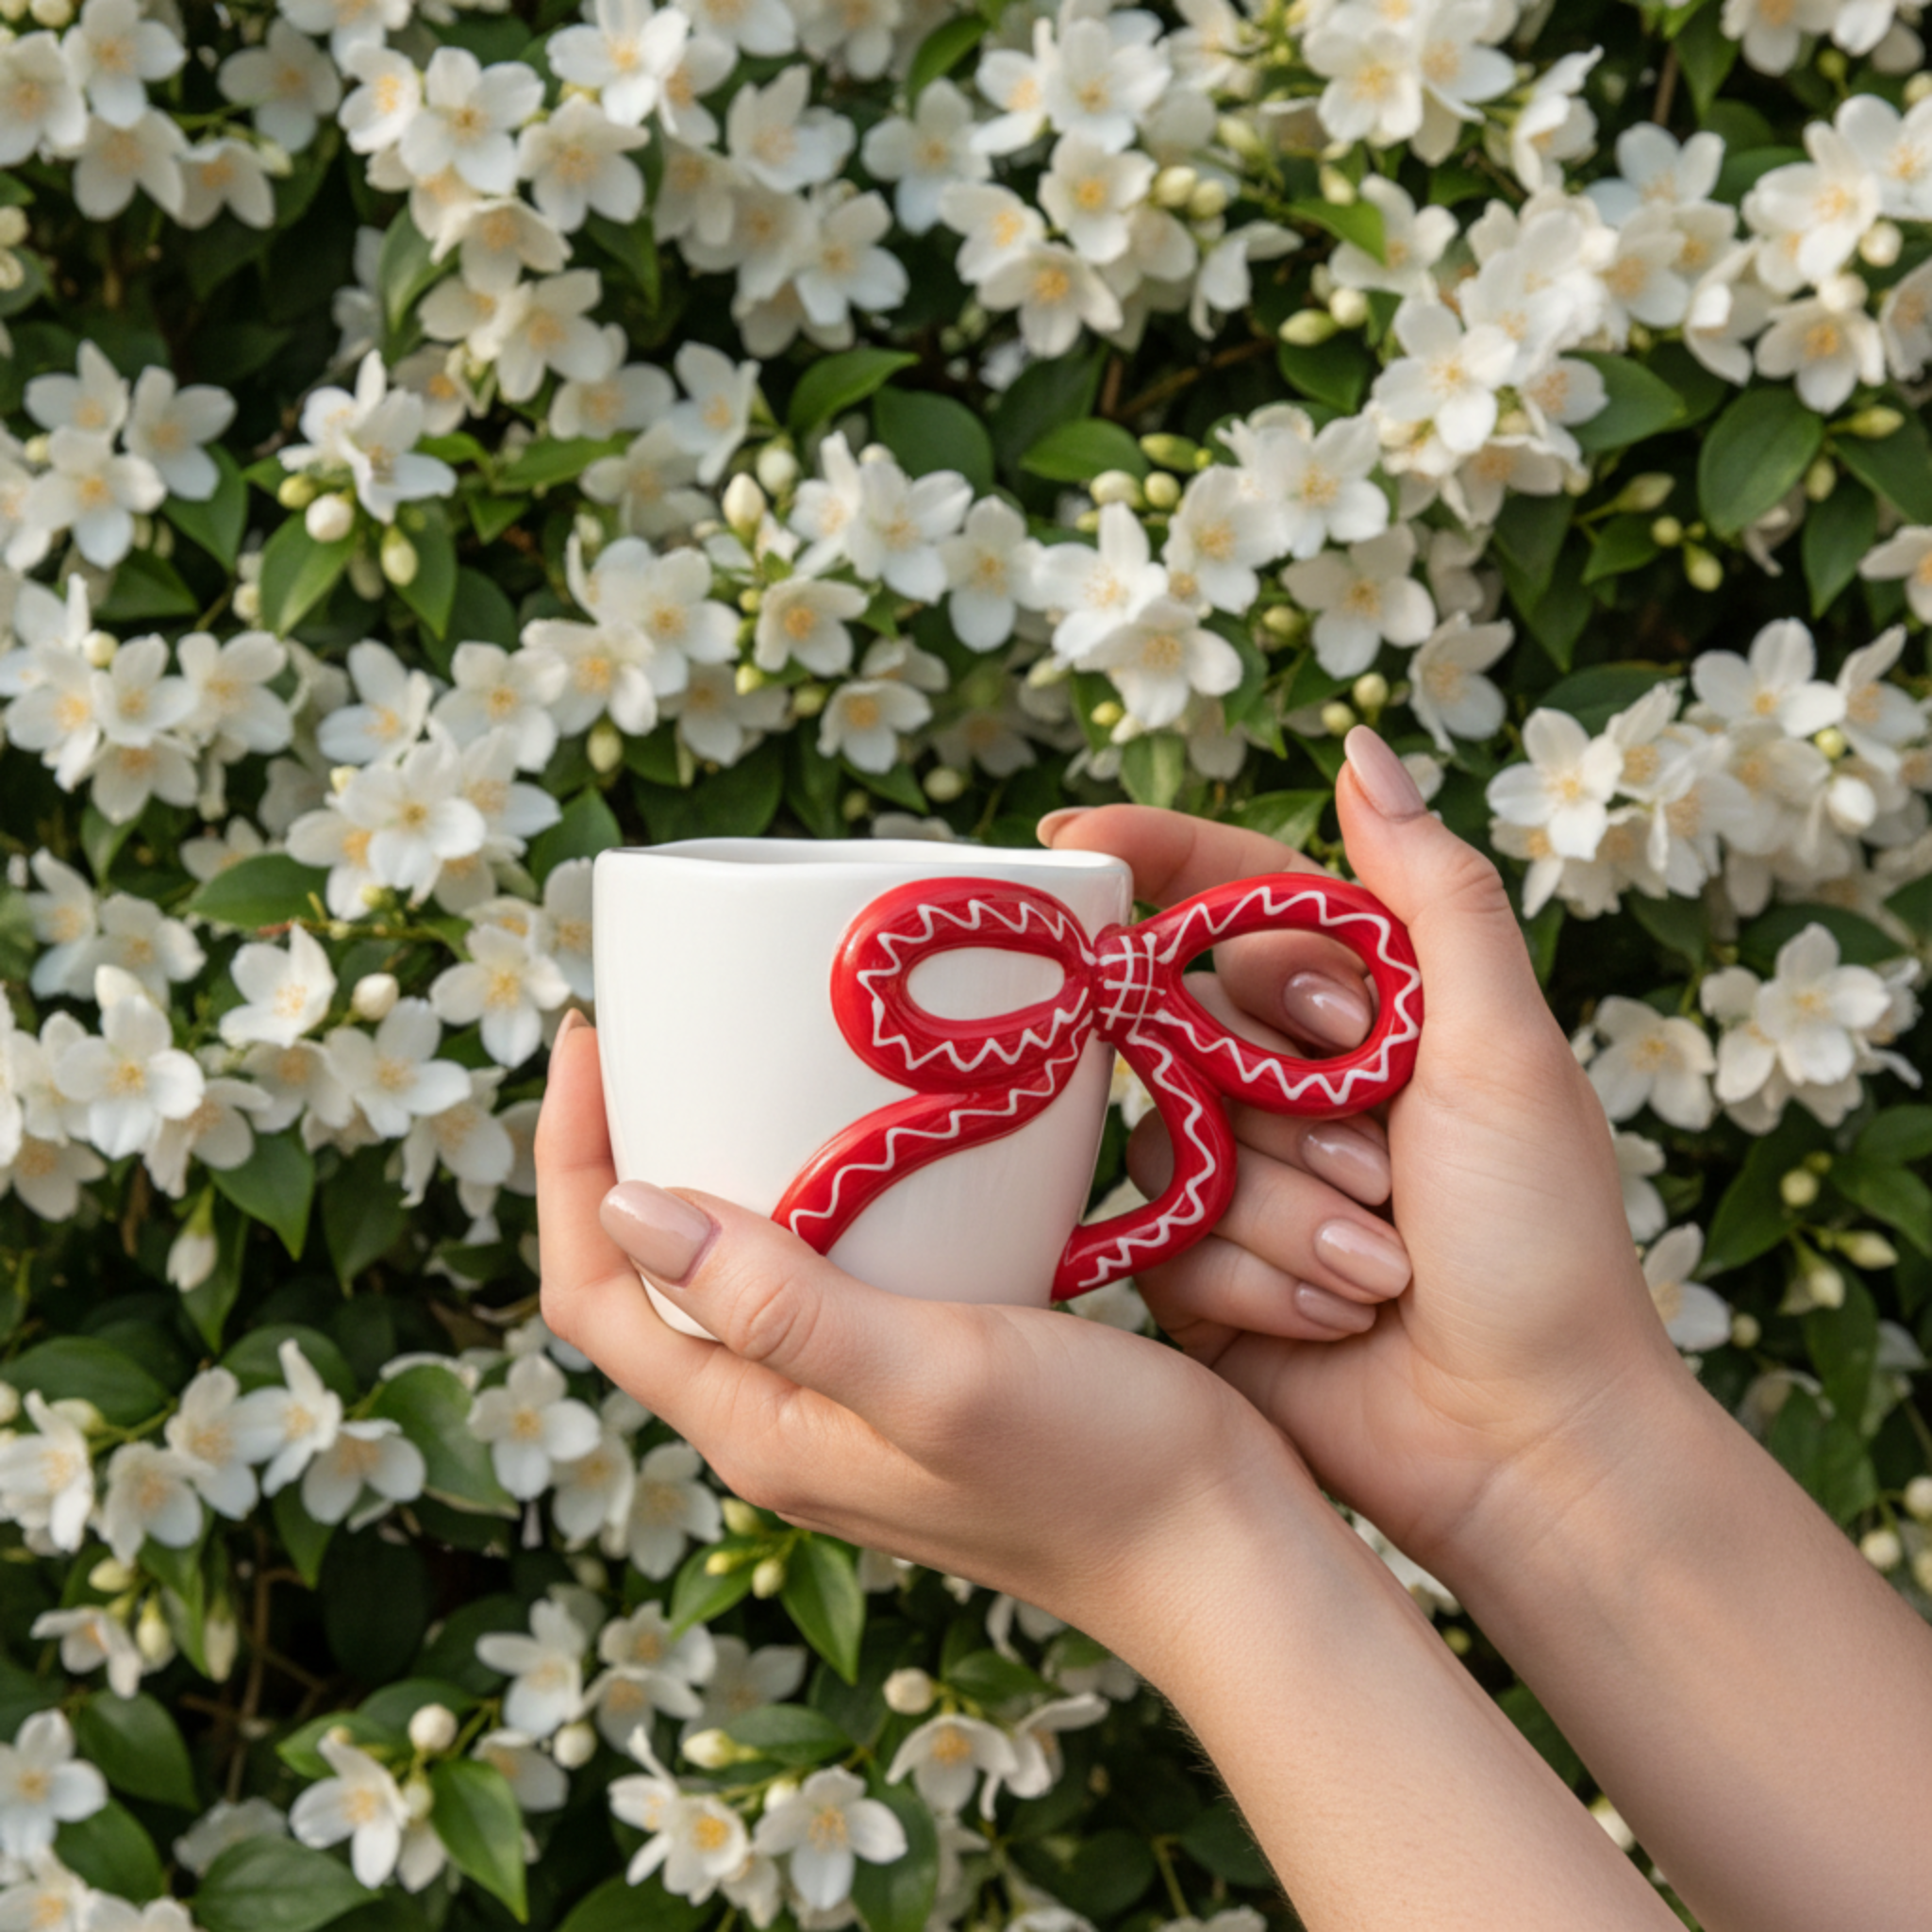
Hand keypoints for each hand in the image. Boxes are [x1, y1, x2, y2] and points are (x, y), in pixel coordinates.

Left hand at [533, 1011, 1320, 1669]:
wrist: (1224, 1552)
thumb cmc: (1095, 1471)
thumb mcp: (931, 1372)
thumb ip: (779, 1302)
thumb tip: (624, 1206)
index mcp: (756, 1426)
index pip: (596, 1294)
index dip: (567, 1163)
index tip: (592, 1038)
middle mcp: (783, 1418)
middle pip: (648, 1281)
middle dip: (621, 1154)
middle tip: (652, 1032)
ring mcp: (851, 1401)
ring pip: (735, 1272)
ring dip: (713, 1169)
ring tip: (735, 1063)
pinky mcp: (920, 1374)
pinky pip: (824, 1273)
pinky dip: (811, 1192)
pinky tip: (862, 1134)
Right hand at [1046, 729, 1685, 1587]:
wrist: (1522, 1438)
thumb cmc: (1538, 1239)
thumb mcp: (1503, 1048)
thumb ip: (1432, 893)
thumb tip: (1361, 748)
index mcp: (1366, 1006)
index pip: (1233, 894)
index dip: (1152, 854)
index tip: (1068, 838)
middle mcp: (1286, 1079)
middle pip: (1190, 1014)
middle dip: (1287, 1096)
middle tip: (1384, 1160)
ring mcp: (1234, 1173)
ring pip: (1175, 1136)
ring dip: (1286, 1208)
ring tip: (1380, 1266)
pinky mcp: (1196, 1268)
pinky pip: (1168, 1234)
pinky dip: (1258, 1277)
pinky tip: (1338, 1316)